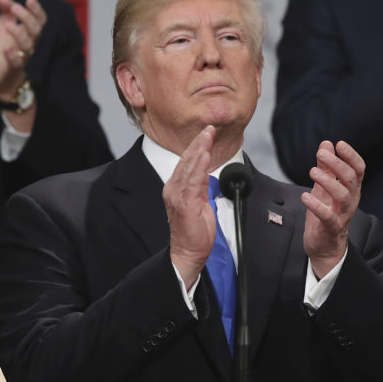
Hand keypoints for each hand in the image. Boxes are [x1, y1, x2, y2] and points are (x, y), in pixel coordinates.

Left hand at [0, 0, 46, 101]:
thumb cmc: (5, 50)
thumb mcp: (4, 28)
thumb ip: (6, 13)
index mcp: (29, 33)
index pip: (40, 21)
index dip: (37, 10)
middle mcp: (30, 44)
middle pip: (36, 30)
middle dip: (27, 17)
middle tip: (15, 7)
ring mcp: (23, 57)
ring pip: (28, 45)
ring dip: (19, 33)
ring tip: (7, 25)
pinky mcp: (13, 69)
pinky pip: (17, 63)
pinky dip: (12, 55)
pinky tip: (6, 48)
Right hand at [163, 126, 217, 288]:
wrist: (188, 253)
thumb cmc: (194, 232)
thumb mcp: (200, 203)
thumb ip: (201, 186)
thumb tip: (206, 172)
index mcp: (175, 188)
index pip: (186, 162)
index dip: (196, 146)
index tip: (206, 133)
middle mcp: (173, 189)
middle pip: (186, 161)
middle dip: (198, 143)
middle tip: (209, 128)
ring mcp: (177, 196)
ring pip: (189, 168)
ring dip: (199, 150)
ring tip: (207, 136)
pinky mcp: (184, 204)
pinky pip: (193, 182)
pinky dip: (199, 167)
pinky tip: (204, 156)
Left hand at [302, 140, 364, 278]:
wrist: (324, 245)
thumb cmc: (326, 212)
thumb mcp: (324, 187)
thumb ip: (326, 166)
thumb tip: (326, 144)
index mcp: (351, 189)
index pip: (358, 169)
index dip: (351, 156)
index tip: (339, 144)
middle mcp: (351, 200)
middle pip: (350, 179)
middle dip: (337, 164)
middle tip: (321, 154)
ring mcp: (343, 215)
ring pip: (342, 195)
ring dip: (327, 181)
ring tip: (312, 171)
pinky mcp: (331, 228)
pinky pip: (327, 216)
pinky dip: (316, 205)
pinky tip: (305, 196)